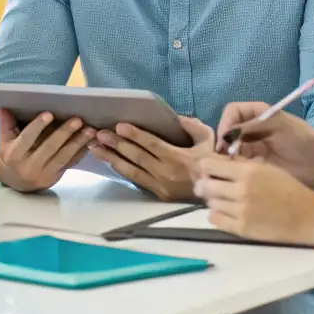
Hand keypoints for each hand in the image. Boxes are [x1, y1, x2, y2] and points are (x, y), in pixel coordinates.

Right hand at [0, 109, 94, 192]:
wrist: (17, 181)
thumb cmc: (12, 154)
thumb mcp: (5, 141)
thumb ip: (6, 124)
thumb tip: (3, 107)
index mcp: (15, 154)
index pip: (27, 138)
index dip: (37, 126)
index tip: (49, 114)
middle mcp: (29, 165)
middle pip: (49, 148)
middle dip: (64, 133)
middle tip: (78, 119)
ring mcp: (44, 173)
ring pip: (63, 157)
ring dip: (78, 143)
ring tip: (90, 130)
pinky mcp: (56, 176)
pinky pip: (70, 163)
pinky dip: (81, 152)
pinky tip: (91, 141)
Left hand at [88, 117, 213, 200]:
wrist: (218, 193)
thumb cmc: (212, 162)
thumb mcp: (207, 138)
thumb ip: (190, 125)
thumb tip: (173, 117)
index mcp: (179, 158)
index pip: (152, 144)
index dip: (135, 135)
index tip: (119, 126)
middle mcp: (167, 173)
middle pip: (137, 157)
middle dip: (116, 144)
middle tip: (99, 134)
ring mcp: (160, 186)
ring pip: (131, 171)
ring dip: (111, 158)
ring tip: (95, 148)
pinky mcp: (157, 195)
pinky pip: (136, 181)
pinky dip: (121, 171)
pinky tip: (109, 162)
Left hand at [193, 156, 313, 248]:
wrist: (308, 215)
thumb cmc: (289, 188)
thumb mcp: (266, 168)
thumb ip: (242, 165)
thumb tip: (218, 161)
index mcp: (248, 171)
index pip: (209, 165)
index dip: (205, 166)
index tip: (207, 169)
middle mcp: (241, 190)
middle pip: (204, 185)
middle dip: (204, 184)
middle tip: (209, 185)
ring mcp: (241, 211)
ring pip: (209, 203)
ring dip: (212, 200)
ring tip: (223, 199)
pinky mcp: (242, 229)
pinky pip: (215, 220)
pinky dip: (217, 215)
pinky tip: (226, 212)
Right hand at [214, 101, 313, 186]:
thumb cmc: (303, 142)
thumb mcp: (278, 126)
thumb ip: (251, 126)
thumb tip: (226, 135)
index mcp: (261, 114)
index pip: (233, 111)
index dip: (226, 122)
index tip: (225, 139)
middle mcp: (254, 128)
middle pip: (229, 129)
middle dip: (223, 140)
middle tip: (221, 156)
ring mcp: (254, 147)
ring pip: (230, 147)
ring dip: (225, 154)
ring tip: (226, 166)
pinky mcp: (256, 164)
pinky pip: (237, 162)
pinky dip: (232, 165)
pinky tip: (234, 172)